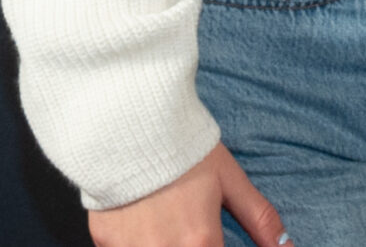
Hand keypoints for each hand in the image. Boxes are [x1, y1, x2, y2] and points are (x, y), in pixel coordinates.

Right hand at [88, 144, 286, 246]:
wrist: (132, 130)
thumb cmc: (187, 153)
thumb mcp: (231, 181)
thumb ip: (260, 219)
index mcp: (200, 241)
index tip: (213, 239)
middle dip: (195, 244)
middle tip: (193, 229)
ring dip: (167, 243)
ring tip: (169, 221)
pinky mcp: (105, 244)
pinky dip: (139, 243)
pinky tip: (145, 224)